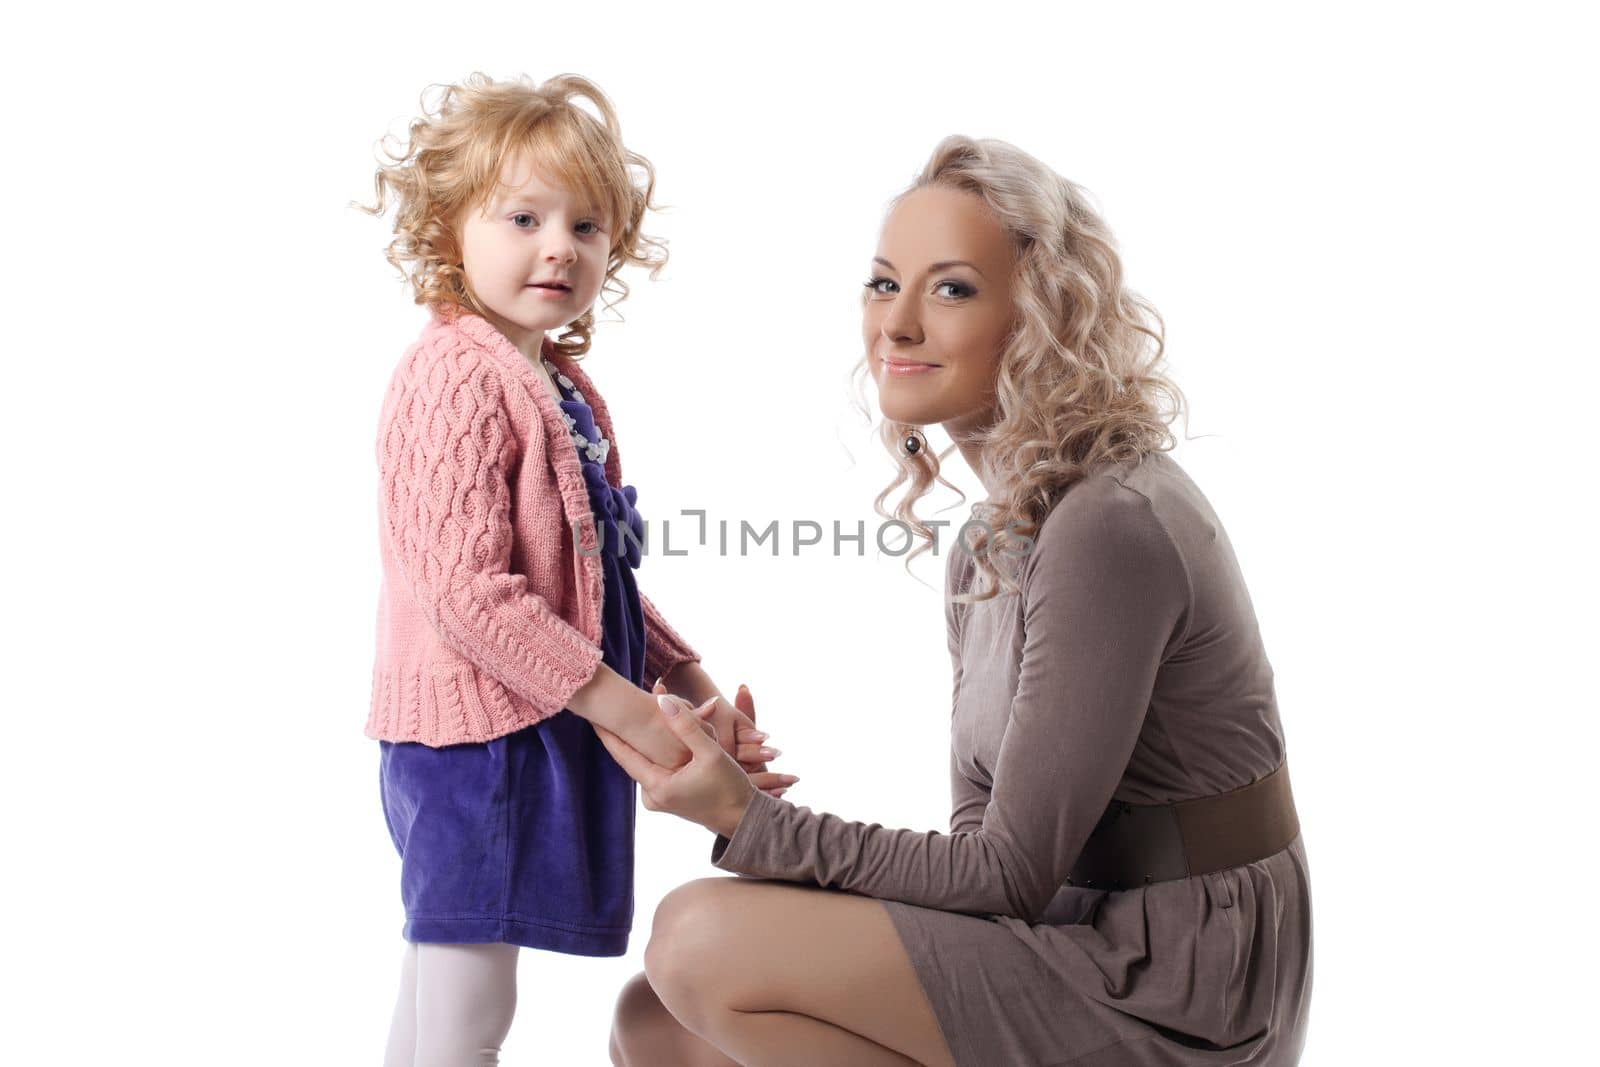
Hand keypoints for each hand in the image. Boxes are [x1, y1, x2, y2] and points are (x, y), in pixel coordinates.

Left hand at [594, 694, 786, 837]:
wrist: (744, 819)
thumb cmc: (730, 788)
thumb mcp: (712, 754)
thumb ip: (687, 725)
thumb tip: (663, 699)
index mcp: (658, 787)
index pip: (624, 755)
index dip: (608, 734)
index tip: (592, 715)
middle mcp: (652, 796)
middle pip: (633, 757)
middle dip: (628, 731)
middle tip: (616, 707)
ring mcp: (659, 797)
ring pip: (646, 761)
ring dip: (644, 739)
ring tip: (637, 714)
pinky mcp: (668, 796)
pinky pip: (656, 767)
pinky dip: (657, 750)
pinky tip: (659, 733)